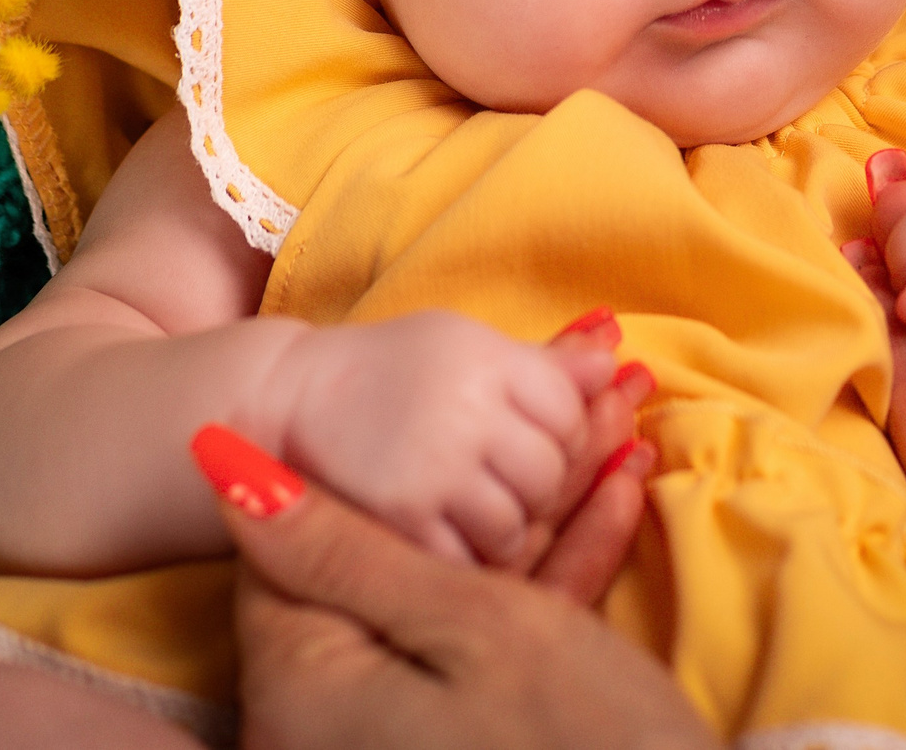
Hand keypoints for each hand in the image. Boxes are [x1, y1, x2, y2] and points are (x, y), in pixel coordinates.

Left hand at [205, 436, 715, 749]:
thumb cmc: (572, 743)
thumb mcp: (466, 628)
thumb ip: (343, 549)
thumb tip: (222, 470)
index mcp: (302, 693)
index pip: (299, 543)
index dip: (382, 454)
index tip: (464, 392)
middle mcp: (326, 726)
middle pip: (394, 560)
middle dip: (483, 469)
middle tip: (567, 383)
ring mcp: (401, 739)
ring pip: (458, 595)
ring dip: (537, 507)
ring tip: (612, 414)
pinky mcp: (469, 742)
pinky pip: (491, 648)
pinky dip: (550, 582)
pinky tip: (614, 496)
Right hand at [276, 308, 644, 568]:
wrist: (287, 401)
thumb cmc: (391, 369)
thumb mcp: (466, 344)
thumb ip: (545, 362)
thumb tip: (617, 358)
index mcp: (488, 361)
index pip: (569, 412)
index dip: (561, 432)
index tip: (528, 434)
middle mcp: (468, 413)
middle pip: (549, 473)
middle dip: (538, 485)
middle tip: (505, 480)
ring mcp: (435, 471)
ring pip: (516, 524)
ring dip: (506, 526)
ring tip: (475, 508)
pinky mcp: (401, 521)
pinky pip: (467, 560)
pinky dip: (464, 557)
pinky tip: (448, 536)